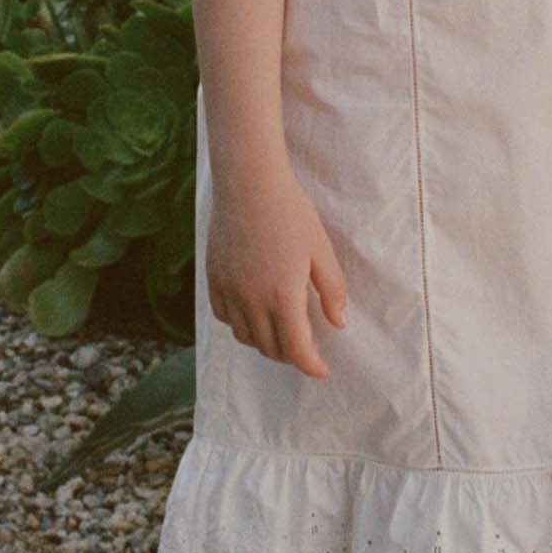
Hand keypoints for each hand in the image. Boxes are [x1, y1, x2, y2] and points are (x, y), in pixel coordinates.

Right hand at [206, 165, 348, 378]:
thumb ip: (332, 290)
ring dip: (265, 342)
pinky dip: (240, 324)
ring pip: (245, 337)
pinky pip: (224, 316)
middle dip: (291, 355)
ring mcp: (229, 290)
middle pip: (270, 347)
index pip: (296, 348)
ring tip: (280, 333)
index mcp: (283, 296)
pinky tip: (253, 313)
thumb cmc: (291, 213)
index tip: (322, 369)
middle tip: (306, 348)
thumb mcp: (321, 250)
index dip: (311, 365)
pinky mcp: (213, 278)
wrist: (249, 183)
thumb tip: (338, 324)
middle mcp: (251, 300)